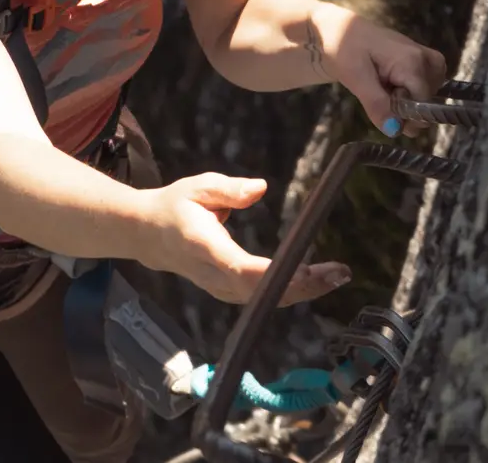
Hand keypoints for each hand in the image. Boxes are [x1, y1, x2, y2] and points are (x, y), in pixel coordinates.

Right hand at [138, 172, 351, 306]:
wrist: (149, 235)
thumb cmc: (175, 206)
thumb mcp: (196, 187)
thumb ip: (228, 189)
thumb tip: (260, 188)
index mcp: (203, 246)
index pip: (240, 268)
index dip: (273, 274)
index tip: (305, 268)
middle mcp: (212, 275)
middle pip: (259, 291)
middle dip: (302, 286)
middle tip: (338, 273)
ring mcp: (219, 288)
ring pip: (263, 299)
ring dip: (302, 291)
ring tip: (336, 275)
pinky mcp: (227, 293)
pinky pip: (261, 297)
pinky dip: (290, 290)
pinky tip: (317, 280)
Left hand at [315, 6, 450, 136]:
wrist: (340, 30)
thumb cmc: (345, 49)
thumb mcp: (355, 79)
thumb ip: (376, 104)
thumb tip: (394, 130)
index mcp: (412, 61)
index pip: (422, 103)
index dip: (405, 114)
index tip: (384, 109)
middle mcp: (426, 58)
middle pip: (426, 101)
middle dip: (405, 107)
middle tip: (380, 92)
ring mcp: (428, 58)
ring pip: (428, 96)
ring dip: (407, 100)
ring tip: (384, 86)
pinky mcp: (425, 60)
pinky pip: (427, 86)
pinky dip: (411, 91)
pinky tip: (393, 83)